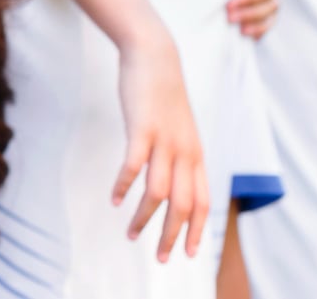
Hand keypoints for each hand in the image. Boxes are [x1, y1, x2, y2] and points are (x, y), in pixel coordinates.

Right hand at [114, 32, 208, 260]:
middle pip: (184, 205)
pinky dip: (124, 186)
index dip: (195, 231)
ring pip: (159, 192)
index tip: (186, 255)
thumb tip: (174, 179)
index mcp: (195, 154)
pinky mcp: (142, 129)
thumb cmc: (163, 92)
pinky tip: (114, 198)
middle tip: (161, 259)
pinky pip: (134, 166)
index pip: (202, 202)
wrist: (155, 56)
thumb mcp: (178, 126)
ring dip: (145, 218)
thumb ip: (178, 153)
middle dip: (172, 236)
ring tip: (130, 234)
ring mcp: (164, 141)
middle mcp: (185, 152)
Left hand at [177, 0, 277, 38]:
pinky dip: (257, 30)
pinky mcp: (244, 3)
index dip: (251, 0)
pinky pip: (260, 22)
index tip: (228, 5)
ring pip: (269, 15)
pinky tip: (242, 35)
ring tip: (239, 31)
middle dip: (252, 13)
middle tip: (228, 18)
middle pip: (271, 4)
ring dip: (257, 25)